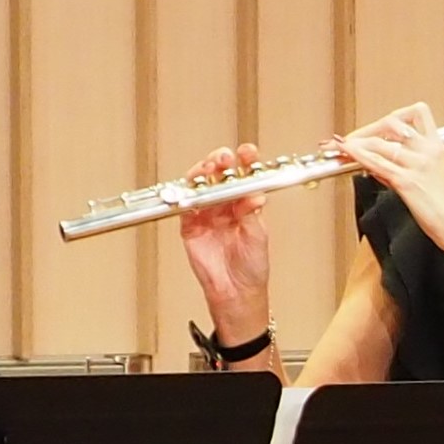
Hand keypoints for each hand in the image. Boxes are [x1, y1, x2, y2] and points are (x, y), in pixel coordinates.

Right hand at [172, 142, 274, 336]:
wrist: (236, 292)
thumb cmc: (251, 266)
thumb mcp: (257, 237)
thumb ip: (252, 216)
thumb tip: (255, 195)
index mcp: (245, 204)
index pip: (244, 176)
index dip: (245, 161)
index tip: (247, 152)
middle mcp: (225, 205)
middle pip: (219, 175)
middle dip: (220, 162)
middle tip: (223, 158)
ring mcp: (207, 214)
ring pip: (200, 186)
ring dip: (202, 174)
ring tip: (207, 169)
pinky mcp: (191, 226)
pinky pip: (185, 207)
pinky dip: (187, 198)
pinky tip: (192, 191)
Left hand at [331, 103, 443, 261]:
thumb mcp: (435, 180)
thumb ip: (408, 168)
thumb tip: (381, 165)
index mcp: (438, 147)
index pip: (415, 113)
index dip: (391, 117)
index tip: (375, 130)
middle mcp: (427, 151)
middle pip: (390, 124)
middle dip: (365, 130)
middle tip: (349, 140)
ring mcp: (417, 165)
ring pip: (379, 143)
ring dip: (354, 143)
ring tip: (339, 148)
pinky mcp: (408, 182)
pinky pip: (377, 163)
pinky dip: (357, 156)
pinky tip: (346, 154)